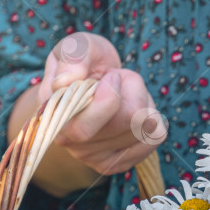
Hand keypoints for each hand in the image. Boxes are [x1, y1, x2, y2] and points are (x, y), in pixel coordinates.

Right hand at [37, 32, 165, 176]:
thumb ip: (73, 57)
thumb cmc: (84, 61)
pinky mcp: (119, 163)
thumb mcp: (77, 46)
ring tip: (125, 94)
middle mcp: (72, 144)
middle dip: (133, 92)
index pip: (84, 129)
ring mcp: (95, 157)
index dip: (109, 97)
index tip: (112, 76)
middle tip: (119, 80)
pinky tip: (134, 111)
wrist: (91, 80)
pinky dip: (153, 117)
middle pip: (129, 122)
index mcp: (54, 117)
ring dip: (143, 102)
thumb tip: (66, 83)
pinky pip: (155, 138)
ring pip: (146, 128)